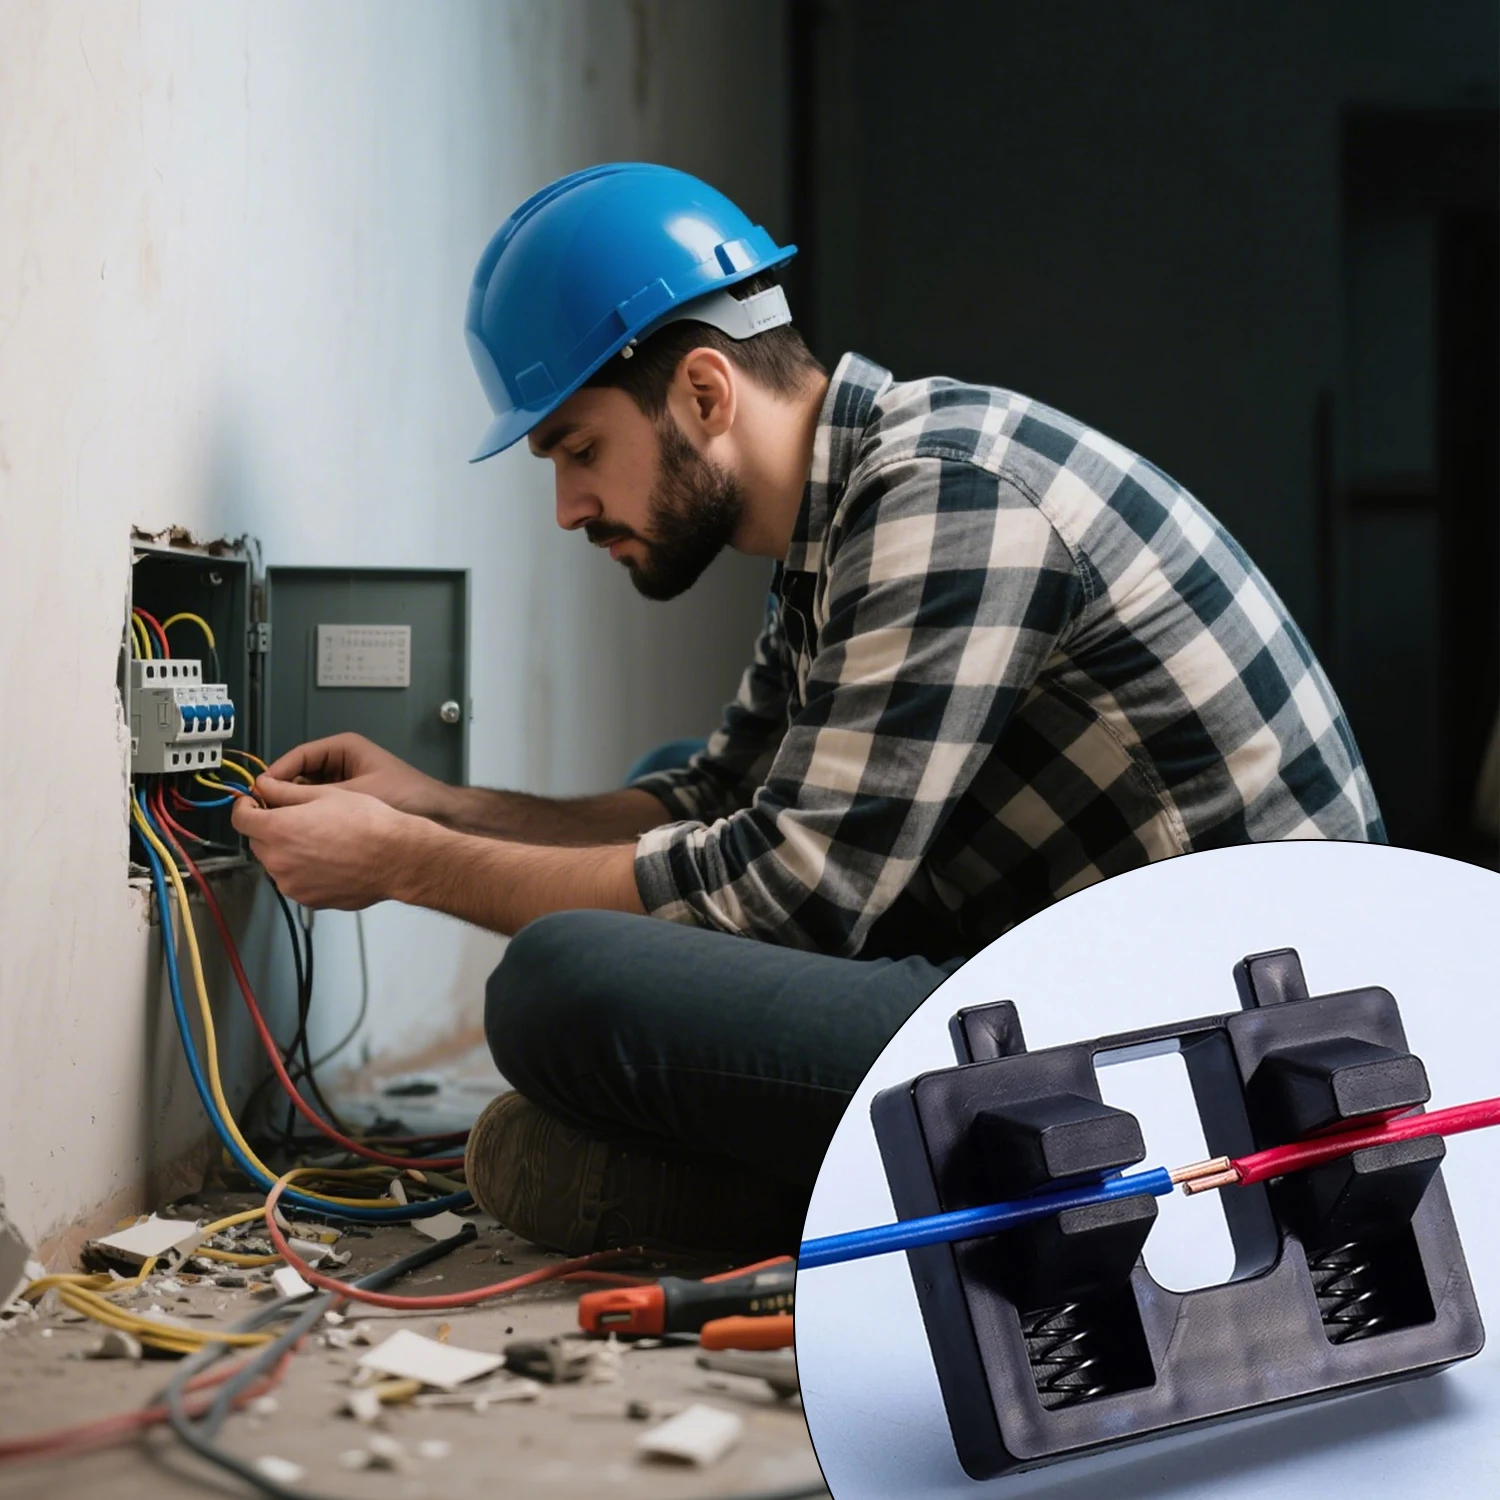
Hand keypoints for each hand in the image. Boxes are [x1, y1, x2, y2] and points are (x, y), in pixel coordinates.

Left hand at [232, 780, 426, 908]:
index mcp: (278, 830)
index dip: (245, 806)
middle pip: (257, 842)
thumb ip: (285, 791)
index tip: (256, 802)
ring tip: (320, 842)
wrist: (396, 858)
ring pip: (277, 864)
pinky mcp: (308, 900)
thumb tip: (262, 786)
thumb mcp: (326, 794)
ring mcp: (292, 885)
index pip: (240, 819)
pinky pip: (295, 881)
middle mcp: (278, 861)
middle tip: (296, 819)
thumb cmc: (366, 821)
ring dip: (287, 851)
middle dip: (269, 828)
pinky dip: (303, 871)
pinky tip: (330, 861)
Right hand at [259, 733, 451, 819]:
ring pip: (308, 795)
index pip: (297, 757)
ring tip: (286, 825)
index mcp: (343, 748)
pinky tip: (306, 832)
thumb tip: (276, 797)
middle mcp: (342, 762)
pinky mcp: (350, 801)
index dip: (277, 775)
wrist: (439, 814)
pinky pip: (322, 808)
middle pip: (299, 777)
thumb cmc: (409, 795)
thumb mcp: (356, 793)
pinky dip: (313, 818)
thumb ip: (314, 796)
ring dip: (298, 809)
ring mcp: (346, 782)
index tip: (261, 793)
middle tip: (268, 814)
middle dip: (285, 796)